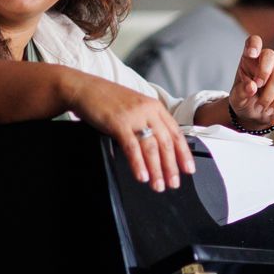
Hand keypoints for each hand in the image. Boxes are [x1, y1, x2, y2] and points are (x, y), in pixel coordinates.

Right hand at [63, 73, 194, 190]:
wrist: (85, 88)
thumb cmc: (108, 100)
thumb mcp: (135, 108)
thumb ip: (148, 122)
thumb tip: (158, 148)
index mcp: (155, 107)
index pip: (175, 133)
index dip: (183, 154)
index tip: (188, 169)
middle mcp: (148, 111)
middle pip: (166, 143)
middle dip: (171, 167)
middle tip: (173, 183)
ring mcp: (134, 117)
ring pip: (151, 148)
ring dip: (156, 170)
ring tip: (158, 185)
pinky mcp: (119, 123)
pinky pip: (132, 147)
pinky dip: (138, 164)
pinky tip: (142, 176)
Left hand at [227, 35, 273, 129]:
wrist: (254, 113)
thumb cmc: (243, 100)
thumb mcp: (236, 98)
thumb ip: (241, 92)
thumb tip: (252, 87)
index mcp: (249, 59)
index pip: (253, 42)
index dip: (254, 45)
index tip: (251, 53)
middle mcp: (265, 62)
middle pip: (269, 55)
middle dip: (264, 71)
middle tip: (257, 86)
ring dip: (268, 96)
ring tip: (259, 107)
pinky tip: (269, 110)